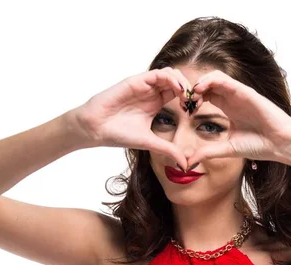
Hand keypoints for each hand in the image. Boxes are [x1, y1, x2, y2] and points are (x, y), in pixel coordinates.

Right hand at [71, 67, 192, 169]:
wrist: (95, 128)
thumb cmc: (118, 134)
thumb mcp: (150, 143)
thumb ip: (168, 150)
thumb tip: (185, 165)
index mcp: (156, 103)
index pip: (179, 93)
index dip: (190, 99)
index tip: (194, 111)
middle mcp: (151, 92)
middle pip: (177, 80)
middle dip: (190, 89)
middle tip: (194, 102)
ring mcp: (144, 85)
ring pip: (170, 73)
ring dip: (182, 82)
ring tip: (186, 96)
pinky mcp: (137, 81)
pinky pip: (158, 73)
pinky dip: (171, 79)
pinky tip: (177, 91)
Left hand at [186, 69, 290, 167]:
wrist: (280, 144)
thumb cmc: (259, 145)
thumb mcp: (226, 149)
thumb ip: (207, 152)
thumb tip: (188, 162)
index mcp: (228, 108)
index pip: (206, 95)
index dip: (192, 99)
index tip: (184, 110)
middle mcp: (233, 98)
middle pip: (208, 83)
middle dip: (193, 89)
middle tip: (184, 101)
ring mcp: (239, 93)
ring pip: (215, 77)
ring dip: (200, 82)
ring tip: (191, 94)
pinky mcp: (246, 92)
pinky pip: (226, 80)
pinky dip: (210, 81)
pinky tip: (200, 90)